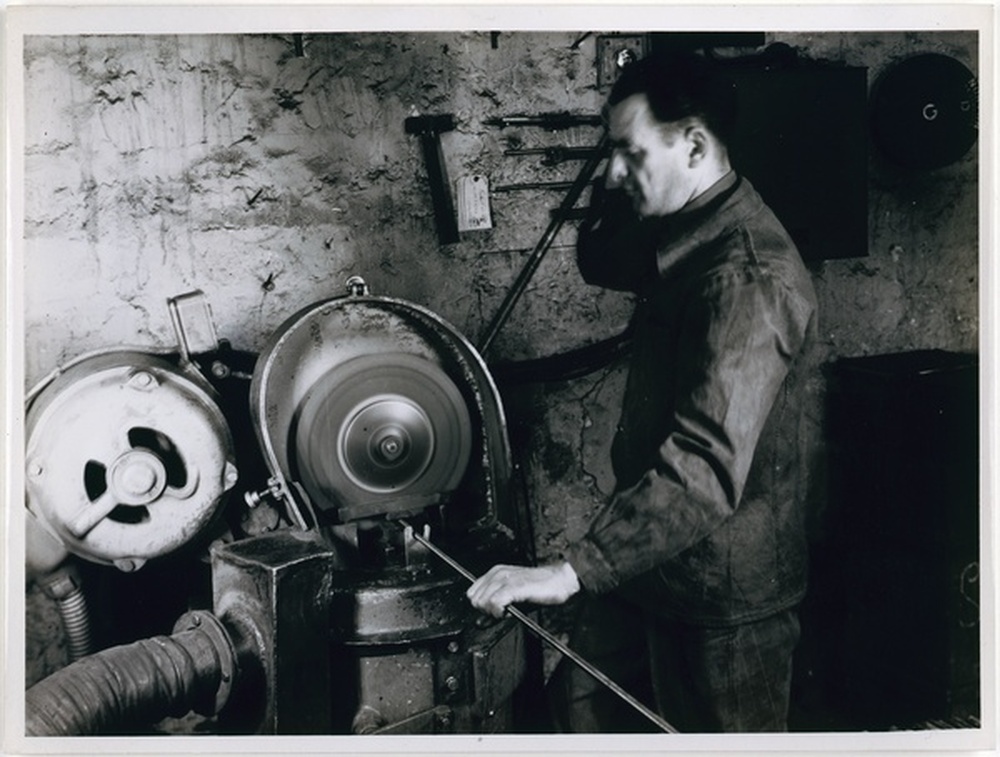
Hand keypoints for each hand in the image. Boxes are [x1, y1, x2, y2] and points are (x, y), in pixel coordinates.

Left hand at [466, 562, 580, 617]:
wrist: (560, 581)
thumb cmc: (540, 589)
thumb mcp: (513, 598)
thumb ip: (495, 608)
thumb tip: (480, 622)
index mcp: (495, 573)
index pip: (472, 593)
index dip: (482, 606)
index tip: (495, 610)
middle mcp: (497, 573)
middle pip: (475, 599)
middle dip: (487, 610)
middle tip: (504, 610)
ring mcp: (504, 579)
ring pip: (482, 602)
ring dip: (494, 612)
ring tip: (509, 609)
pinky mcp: (513, 586)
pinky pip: (494, 603)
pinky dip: (499, 612)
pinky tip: (510, 611)